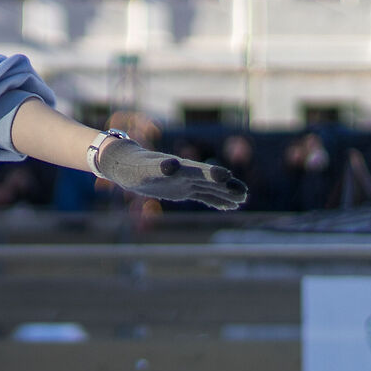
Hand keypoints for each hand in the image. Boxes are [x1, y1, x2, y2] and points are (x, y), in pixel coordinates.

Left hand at [92, 132, 248, 210]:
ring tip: (243, 199)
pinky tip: (229, 206)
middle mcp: (186, 173)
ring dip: (225, 193)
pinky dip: (216, 200)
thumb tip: (172, 166)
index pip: (200, 170)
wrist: (126, 165)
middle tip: (244, 194)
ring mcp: (185, 181)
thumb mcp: (143, 169)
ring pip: (210, 188)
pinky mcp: (182, 189)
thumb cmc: (134, 166)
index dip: (214, 174)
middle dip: (226, 187)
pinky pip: (202, 195)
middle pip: (210, 180)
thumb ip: (158, 168)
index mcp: (180, 167)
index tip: (228, 177)